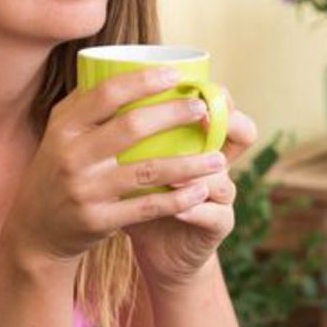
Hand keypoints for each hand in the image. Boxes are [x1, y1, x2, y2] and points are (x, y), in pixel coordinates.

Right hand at [3, 68, 237, 263]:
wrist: (36, 230)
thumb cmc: (58, 170)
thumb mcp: (60, 134)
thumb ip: (87, 104)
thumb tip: (129, 69)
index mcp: (65, 127)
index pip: (106, 93)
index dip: (144, 81)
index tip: (177, 74)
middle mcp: (72, 155)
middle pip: (132, 127)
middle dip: (174, 114)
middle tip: (203, 109)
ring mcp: (84, 189)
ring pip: (147, 170)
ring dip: (188, 164)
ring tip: (219, 158)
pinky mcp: (97, 220)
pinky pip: (146, 207)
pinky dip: (177, 199)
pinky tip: (200, 191)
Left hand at [125, 88, 258, 292]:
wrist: (157, 248)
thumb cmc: (138, 194)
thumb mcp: (131, 160)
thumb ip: (123, 128)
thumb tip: (90, 84)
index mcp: (201, 139)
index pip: (223, 106)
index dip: (215, 92)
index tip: (182, 78)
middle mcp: (218, 160)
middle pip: (237, 130)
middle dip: (214, 119)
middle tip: (194, 109)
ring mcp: (222, 193)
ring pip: (221, 174)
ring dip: (194, 169)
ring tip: (175, 170)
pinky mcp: (220, 223)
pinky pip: (213, 214)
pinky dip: (193, 209)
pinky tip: (178, 209)